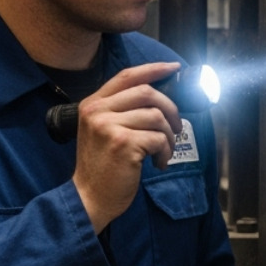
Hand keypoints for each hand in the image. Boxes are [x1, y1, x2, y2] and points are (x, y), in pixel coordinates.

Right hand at [70, 61, 181, 230]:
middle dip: (170, 109)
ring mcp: (109, 126)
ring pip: (157, 116)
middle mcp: (98, 111)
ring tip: (162, 152)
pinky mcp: (123, 144)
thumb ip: (120, 111)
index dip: (154, 69)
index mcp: (93, 104)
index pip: (127, 76)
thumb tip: (158, 98)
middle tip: (176, 128)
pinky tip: (157, 163)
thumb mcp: (101, 131)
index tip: (173, 68)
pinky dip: (165, 152)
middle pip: (147, 92)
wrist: (89, 198)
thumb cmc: (101, 167)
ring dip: (169, 136)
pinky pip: (159, 138)